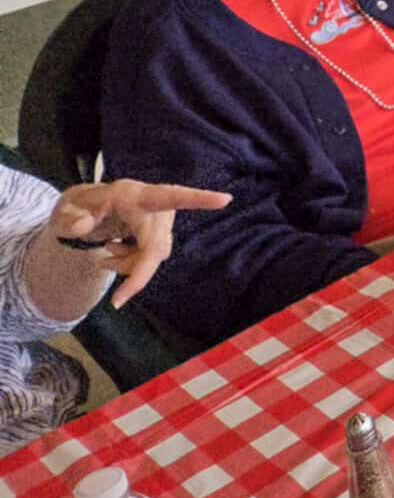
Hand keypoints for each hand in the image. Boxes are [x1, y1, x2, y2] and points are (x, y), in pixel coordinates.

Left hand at [49, 180, 231, 307]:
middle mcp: (153, 205)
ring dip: (131, 267)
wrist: (84, 212)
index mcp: (133, 194)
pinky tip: (115, 255)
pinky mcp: (160, 232)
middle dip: (138, 272)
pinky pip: (154, 256)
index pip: (169, 196)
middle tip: (117, 302)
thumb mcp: (64, 213)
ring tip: (104, 259)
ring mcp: (160, 219)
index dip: (198, 199)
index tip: (225, 199)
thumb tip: (83, 227)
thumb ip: (70, 220)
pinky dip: (135, 264)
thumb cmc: (77, 209)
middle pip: (157, 245)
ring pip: (156, 254)